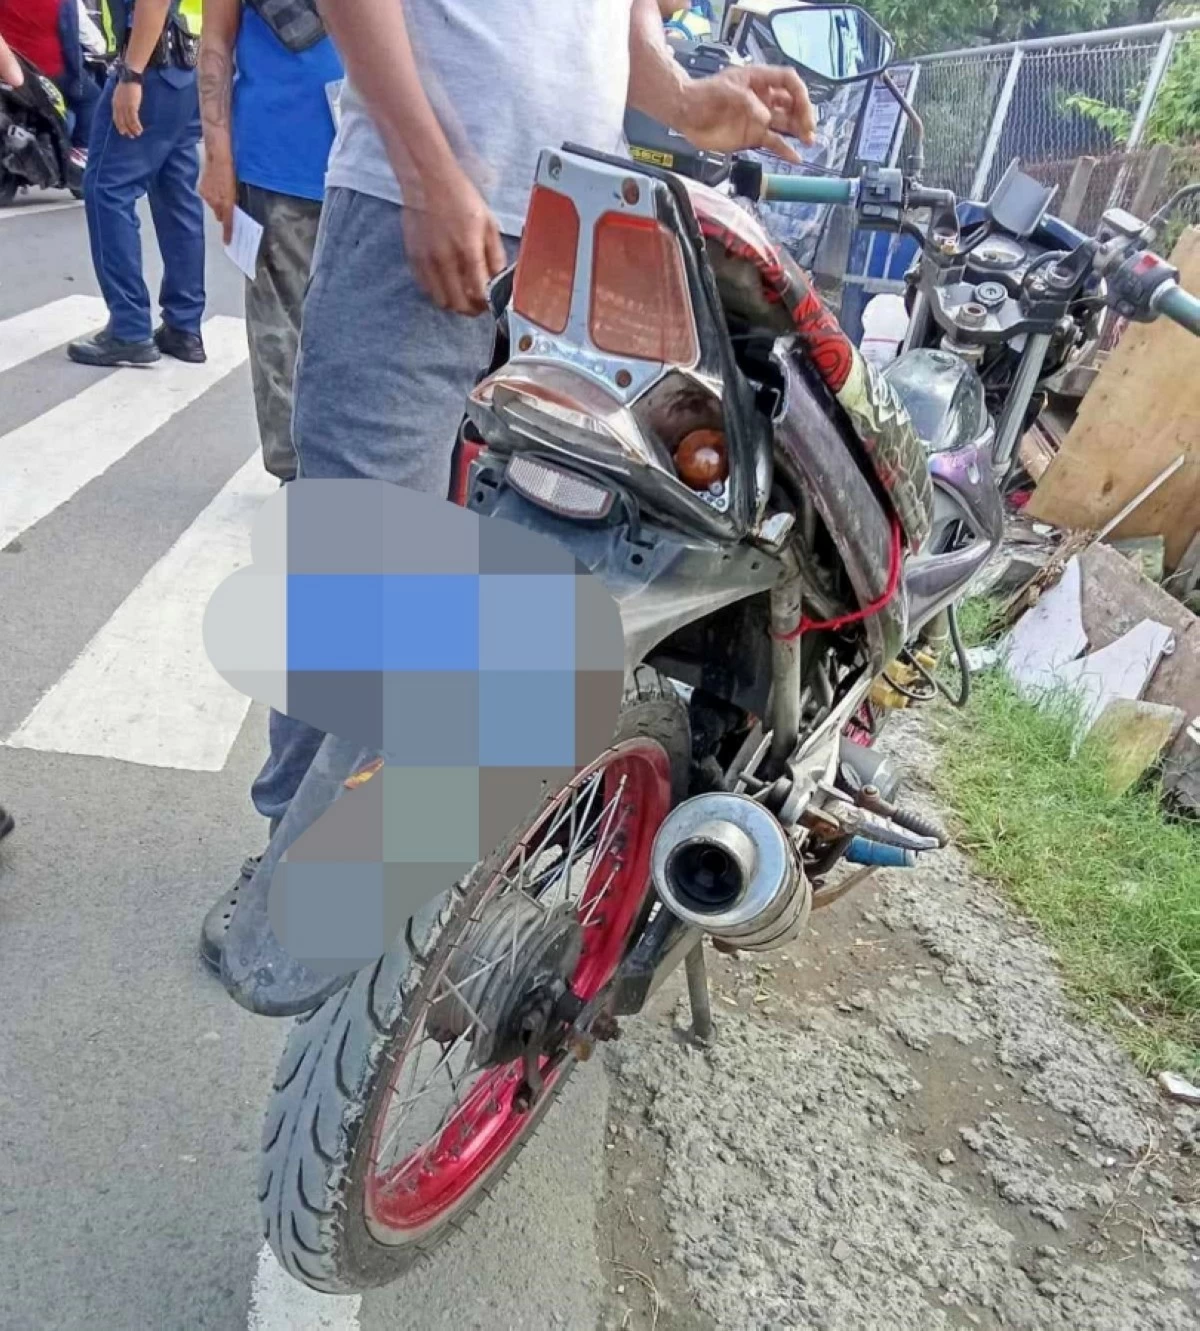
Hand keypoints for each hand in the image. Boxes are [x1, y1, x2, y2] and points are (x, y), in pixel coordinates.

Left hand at [113, 80, 143, 137]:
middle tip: (130, 136)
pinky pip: (133, 118)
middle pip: (121, 121)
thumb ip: (121, 102)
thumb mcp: (120, 94)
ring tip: (137, 134)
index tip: (123, 132)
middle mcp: (118, 106)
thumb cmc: (127, 84)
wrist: (130, 77)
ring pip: (128, 121)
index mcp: (114, 103)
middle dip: (126, 130)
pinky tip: (140, 129)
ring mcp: (125, 106)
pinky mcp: (132, 106)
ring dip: (133, 129)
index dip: (119, 126)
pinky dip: (136, 125)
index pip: (115, 118)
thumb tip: (125, 109)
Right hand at [199, 152, 237, 244]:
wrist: (218, 152)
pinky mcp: (202, 189)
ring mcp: (207, 195)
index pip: (227, 222)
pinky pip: (208, 198)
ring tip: (223, 192)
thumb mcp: (238, 187)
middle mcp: (215, 202)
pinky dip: (212, 195)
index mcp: (226, 202)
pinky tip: (216, 186)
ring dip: (218, 203)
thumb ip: (235, 201)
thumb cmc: (232, 168)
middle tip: (229, 209)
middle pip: (220, 215)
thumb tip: (234, 211)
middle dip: (224, 214)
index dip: (228, 233)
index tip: (227, 242)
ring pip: (214, 206)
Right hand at [401, 170, 506, 316]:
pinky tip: (446, 283)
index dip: (487, 304)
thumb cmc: (461, 198)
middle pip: (458, 304)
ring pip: (441, 301)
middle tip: (478, 306)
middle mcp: (445, 259)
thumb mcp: (488, 223)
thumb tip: (500, 280)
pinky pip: (426, 288)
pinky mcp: (413, 258)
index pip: (479, 293)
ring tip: (462, 295)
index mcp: (468, 249)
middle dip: (471, 310)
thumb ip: (496, 255)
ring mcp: (427, 261)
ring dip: (454, 304)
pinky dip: (438, 292)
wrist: (428, 181)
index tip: (491, 303)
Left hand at [678, 66, 815, 161]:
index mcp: (759, 80)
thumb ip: (747, 102)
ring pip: (786, 123)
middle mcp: (764, 98)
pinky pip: (773, 142)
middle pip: (792, 103)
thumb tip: (766, 118)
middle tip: (809, 129)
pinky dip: (785, 150)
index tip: (804, 107)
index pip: (788, 80)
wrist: (686, 113)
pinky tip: (796, 158)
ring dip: (799, 131)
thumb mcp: (726, 90)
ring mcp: (759, 118)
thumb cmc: (704, 95)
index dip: (799, 92)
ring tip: (809, 141)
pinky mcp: (753, 137)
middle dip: (803, 114)